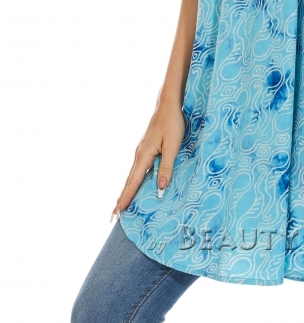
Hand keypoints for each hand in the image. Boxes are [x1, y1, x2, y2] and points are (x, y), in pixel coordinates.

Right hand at [111, 98, 184, 220]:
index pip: (133, 182)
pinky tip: (134, 185)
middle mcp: (139, 155)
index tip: (117, 213)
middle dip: (121, 198)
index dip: (126, 198)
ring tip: (120, 205)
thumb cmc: (172, 124)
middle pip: (128, 181)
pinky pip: (137, 170)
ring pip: (132, 176)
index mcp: (144, 156)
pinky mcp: (146, 149)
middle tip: (112, 216)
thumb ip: (167, 166)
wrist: (168, 105)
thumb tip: (161, 188)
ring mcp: (141, 152)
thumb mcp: (173, 146)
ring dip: (126, 191)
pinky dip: (133, 181)